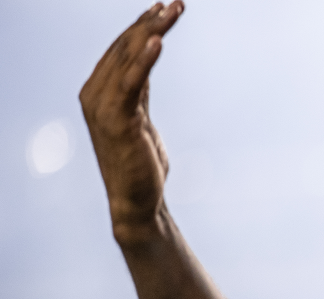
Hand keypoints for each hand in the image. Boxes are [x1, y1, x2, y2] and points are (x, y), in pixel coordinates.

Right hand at [79, 2, 183, 245]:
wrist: (136, 200)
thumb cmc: (140, 163)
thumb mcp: (139, 117)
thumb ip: (137, 90)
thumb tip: (144, 60)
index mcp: (98, 92)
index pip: (121, 49)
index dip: (142, 26)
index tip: (166, 7)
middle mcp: (94, 94)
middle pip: (125, 47)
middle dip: (151, 21)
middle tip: (178, 3)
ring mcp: (103, 106)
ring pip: (129, 58)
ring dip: (152, 31)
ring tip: (173, 10)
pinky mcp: (118, 119)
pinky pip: (132, 81)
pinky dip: (144, 58)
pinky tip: (158, 39)